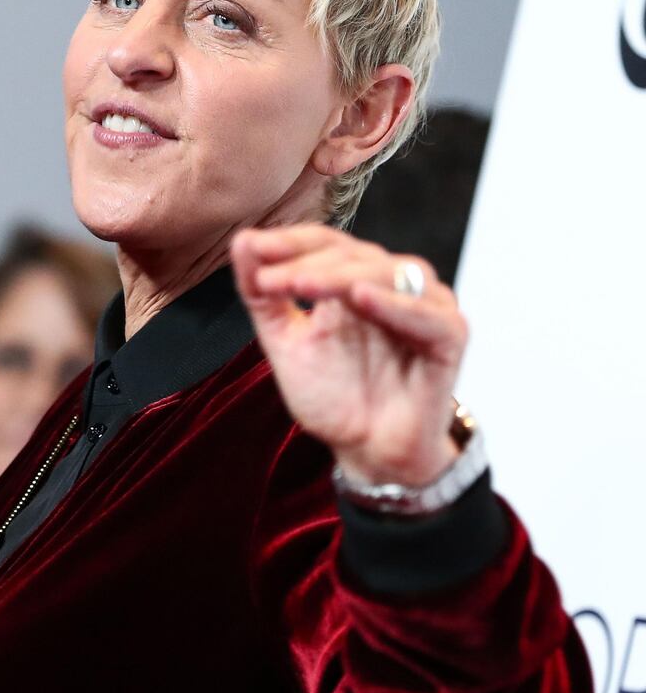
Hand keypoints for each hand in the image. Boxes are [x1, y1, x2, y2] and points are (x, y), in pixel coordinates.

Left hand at [231, 224, 467, 486]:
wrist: (367, 451)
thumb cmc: (334, 397)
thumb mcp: (286, 342)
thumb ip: (263, 296)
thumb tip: (242, 241)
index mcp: (355, 279)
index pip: (325, 243)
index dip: (290, 242)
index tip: (252, 249)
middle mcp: (394, 285)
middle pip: (353, 255)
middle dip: (306, 264)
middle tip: (268, 280)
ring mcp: (425, 307)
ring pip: (388, 274)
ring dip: (340, 277)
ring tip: (302, 285)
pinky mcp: (450, 337)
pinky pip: (428, 314)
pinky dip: (396, 305)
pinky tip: (362, 299)